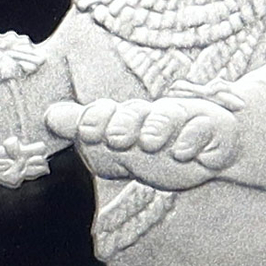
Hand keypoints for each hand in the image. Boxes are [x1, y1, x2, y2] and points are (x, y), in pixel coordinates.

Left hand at [45, 95, 239, 171]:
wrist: (214, 147)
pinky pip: (206, 131)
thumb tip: (50, 115)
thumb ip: (86, 130)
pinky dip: (195, 141)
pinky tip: (185, 153)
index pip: (108, 114)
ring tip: (149, 142)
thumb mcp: (122, 146)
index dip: (96, 118)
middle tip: (114, 139)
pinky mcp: (215, 132)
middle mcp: (154, 115)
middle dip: (124, 123)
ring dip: (157, 127)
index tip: (86, 131)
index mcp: (130, 118)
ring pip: (169, 116)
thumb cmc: (163, 146)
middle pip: (136, 113)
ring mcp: (186, 121)